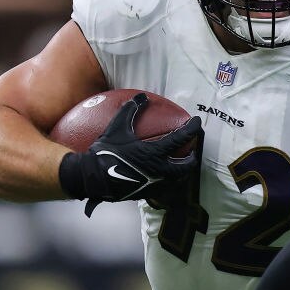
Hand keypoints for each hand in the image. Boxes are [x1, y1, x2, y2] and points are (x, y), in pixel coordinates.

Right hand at [58, 93, 203, 215]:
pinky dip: (168, 179)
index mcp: (154, 153)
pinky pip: (163, 186)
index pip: (181, 138)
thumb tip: (142, 96)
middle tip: (192, 151)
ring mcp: (153, 183)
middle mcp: (158, 170)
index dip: (192, 129)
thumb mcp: (117, 128)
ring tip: (180, 164)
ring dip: (181, 170)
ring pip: (175, 179)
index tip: (197, 122)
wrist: (93, 178)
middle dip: (192, 158)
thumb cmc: (106, 152)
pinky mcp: (146, 192)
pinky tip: (162, 175)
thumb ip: (130, 110)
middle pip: (185, 166)